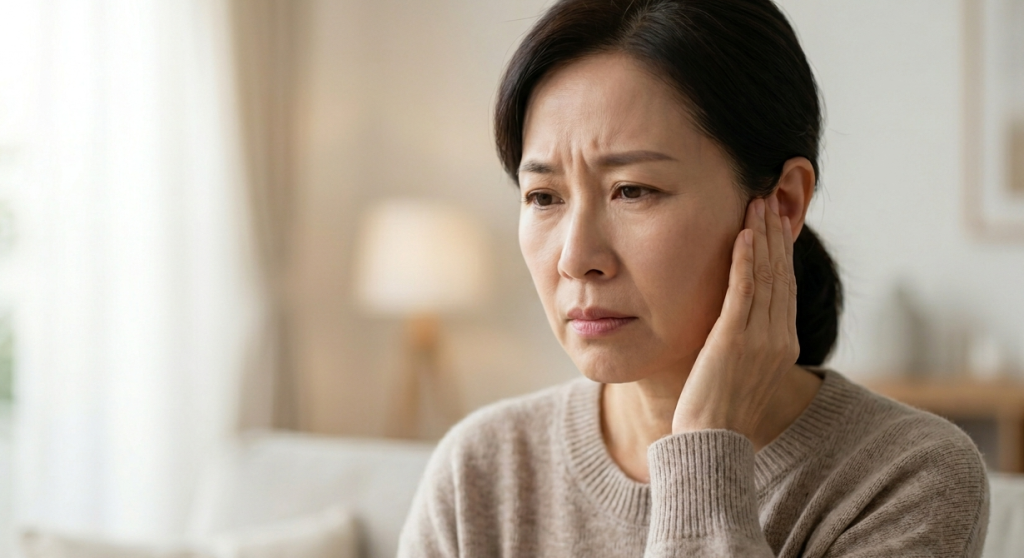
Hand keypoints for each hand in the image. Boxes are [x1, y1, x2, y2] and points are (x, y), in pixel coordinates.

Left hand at [671, 193, 798, 439]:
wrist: (712, 444)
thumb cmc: (718, 413)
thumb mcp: (740, 374)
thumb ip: (743, 345)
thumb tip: (731, 328)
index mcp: (784, 346)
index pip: (785, 287)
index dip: (781, 252)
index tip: (774, 222)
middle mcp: (779, 339)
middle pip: (781, 274)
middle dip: (775, 234)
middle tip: (768, 199)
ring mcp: (760, 340)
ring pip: (766, 276)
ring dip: (762, 236)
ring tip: (756, 204)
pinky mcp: (735, 341)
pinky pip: (745, 291)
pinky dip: (745, 260)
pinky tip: (744, 234)